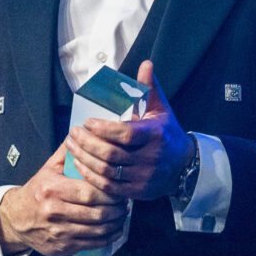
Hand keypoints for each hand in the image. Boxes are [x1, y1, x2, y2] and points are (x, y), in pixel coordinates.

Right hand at [0, 141, 129, 255]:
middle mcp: (54, 211)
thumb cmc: (37, 191)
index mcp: (52, 189)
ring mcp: (58, 232)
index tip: (119, 189)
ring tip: (122, 215)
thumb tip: (86, 133)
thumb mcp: (48, 168)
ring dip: (116, 223)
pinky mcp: (62, 247)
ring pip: (97, 230)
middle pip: (96, 212)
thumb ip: (68, 152)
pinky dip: (108, 237)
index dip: (109, 192)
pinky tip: (115, 229)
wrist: (16, 218)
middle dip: (117, 208)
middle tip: (125, 203)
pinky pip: (92, 244)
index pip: (89, 192)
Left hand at [64, 60, 193, 200]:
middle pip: (111, 154)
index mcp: (154, 136)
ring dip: (85, 159)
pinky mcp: (137, 192)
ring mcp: (143, 177)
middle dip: (87, 144)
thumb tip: (146, 63)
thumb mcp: (161, 109)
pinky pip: (109, 187)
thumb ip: (150, 88)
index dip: (102, 129)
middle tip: (72, 133)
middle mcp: (150, 158)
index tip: (87, 122)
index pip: (124, 134)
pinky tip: (80, 165)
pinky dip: (91, 176)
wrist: (183, 166)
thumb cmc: (166, 133)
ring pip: (107, 171)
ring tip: (71, 146)